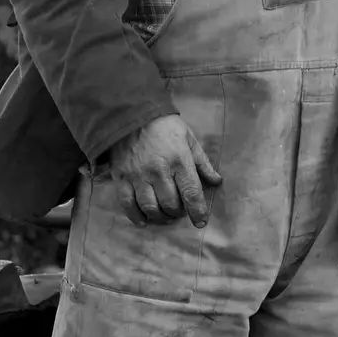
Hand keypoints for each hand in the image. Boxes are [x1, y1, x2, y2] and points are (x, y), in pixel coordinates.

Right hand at [107, 114, 222, 227]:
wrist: (132, 114)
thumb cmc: (165, 126)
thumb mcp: (189, 139)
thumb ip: (202, 162)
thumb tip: (216, 181)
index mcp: (179, 160)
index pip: (191, 193)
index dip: (198, 211)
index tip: (201, 222)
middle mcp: (159, 171)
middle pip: (171, 204)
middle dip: (178, 214)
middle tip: (180, 212)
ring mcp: (138, 176)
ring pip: (150, 208)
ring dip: (160, 218)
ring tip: (165, 216)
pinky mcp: (121, 178)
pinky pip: (127, 204)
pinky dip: (136, 216)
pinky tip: (144, 220)